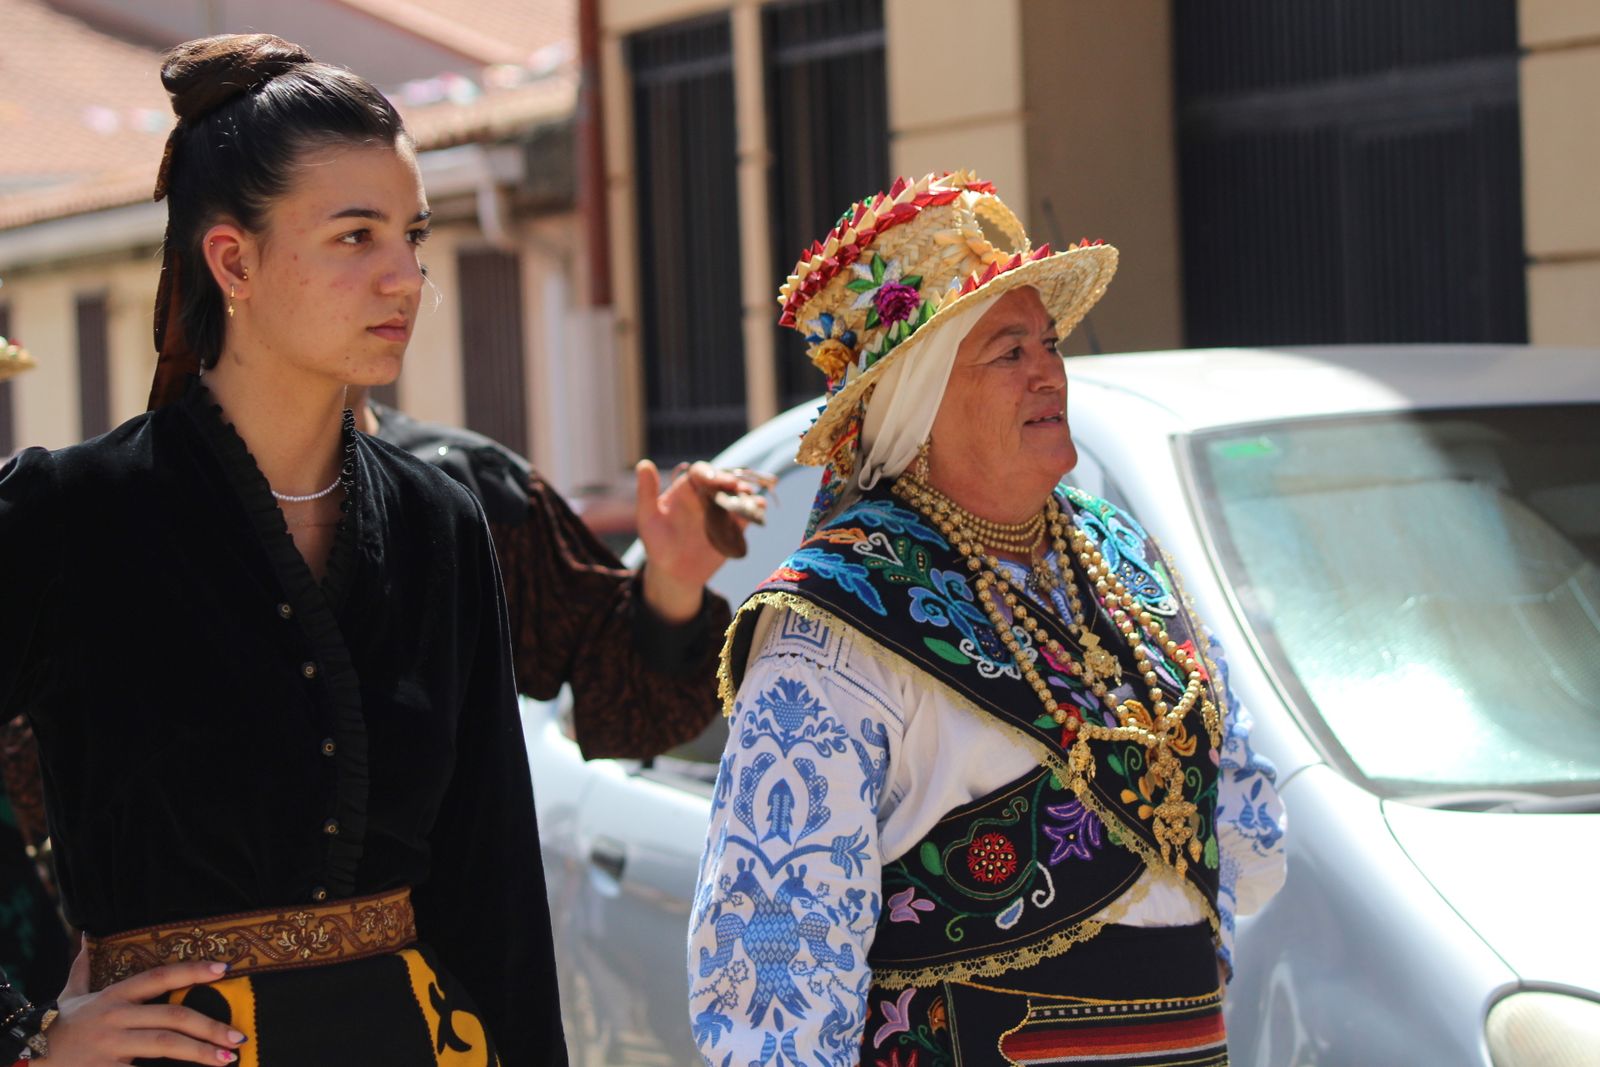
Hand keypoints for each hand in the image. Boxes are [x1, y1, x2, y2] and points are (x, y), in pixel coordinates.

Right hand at [44, 939, 248, 1064]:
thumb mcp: (71, 995)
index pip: (159, 976)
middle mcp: (115, 1017)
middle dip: (210, 1026)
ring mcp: (110, 1045)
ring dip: (200, 1052)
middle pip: (171, 1016)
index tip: (225, 969)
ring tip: (228, 1059)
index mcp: (114, 995)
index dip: (192, 971)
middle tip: (238, 1037)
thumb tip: (88, 936)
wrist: (25, 1056)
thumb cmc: (58, 1026)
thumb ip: (85, 967)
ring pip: (164, 1044)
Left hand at [634, 460, 754, 623]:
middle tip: (739, 488)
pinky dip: (755, 510)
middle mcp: (707, 495)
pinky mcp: (734, 527)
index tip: (716, 481)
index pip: (701, 473)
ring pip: (738, 496)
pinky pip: (747, 515)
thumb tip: (643, 463)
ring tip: (751, 498)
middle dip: (732, 483)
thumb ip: (646, 492)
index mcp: (687, 489)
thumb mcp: (647, 518)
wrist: (674, 573)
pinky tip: (758, 509)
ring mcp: (722, 510)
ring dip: (746, 495)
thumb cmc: (657, 543)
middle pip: (724, 481)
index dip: (710, 473)